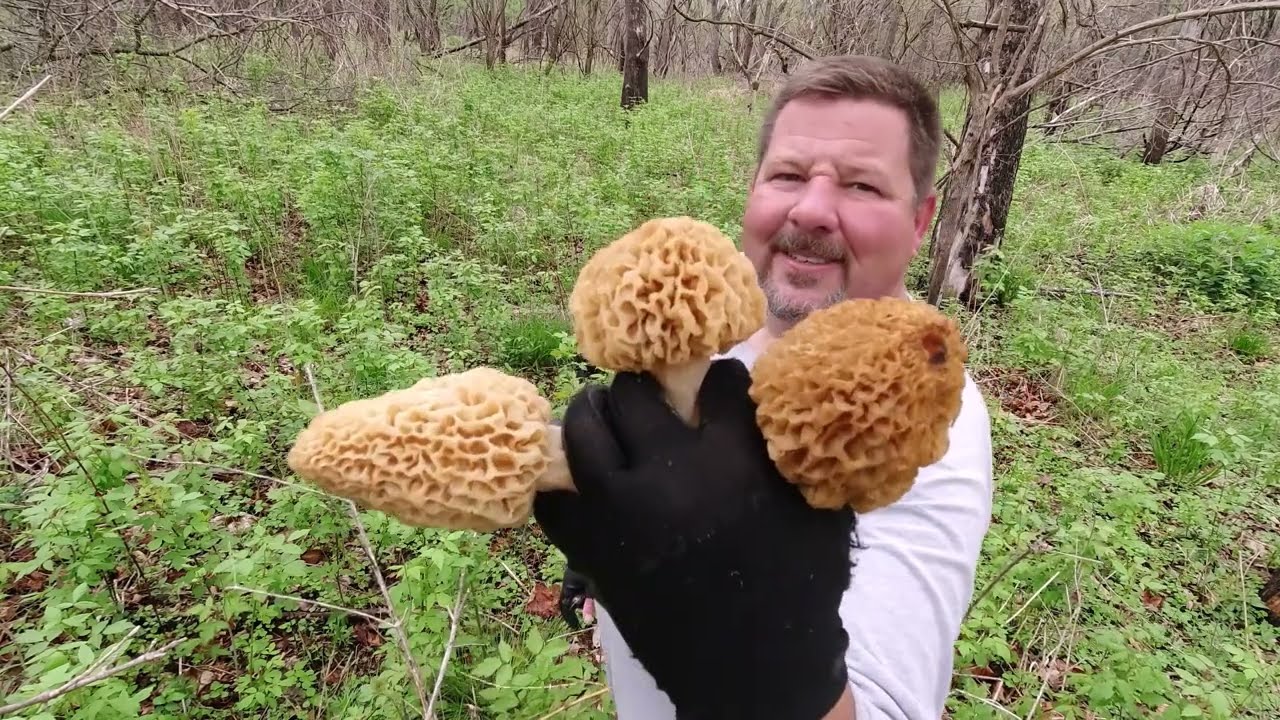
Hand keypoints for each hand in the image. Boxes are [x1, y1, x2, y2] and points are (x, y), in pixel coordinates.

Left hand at [533, 359, 855, 719]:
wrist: (756, 671)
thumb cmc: (800, 592)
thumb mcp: (820, 513)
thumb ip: (796, 451)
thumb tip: (778, 400)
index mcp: (736, 460)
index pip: (717, 381)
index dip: (719, 377)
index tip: (717, 385)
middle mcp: (672, 474)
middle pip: (636, 393)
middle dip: (645, 384)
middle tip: (651, 394)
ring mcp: (622, 511)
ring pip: (584, 429)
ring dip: (593, 412)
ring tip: (602, 411)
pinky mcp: (592, 549)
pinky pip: (554, 496)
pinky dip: (562, 480)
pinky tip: (580, 474)